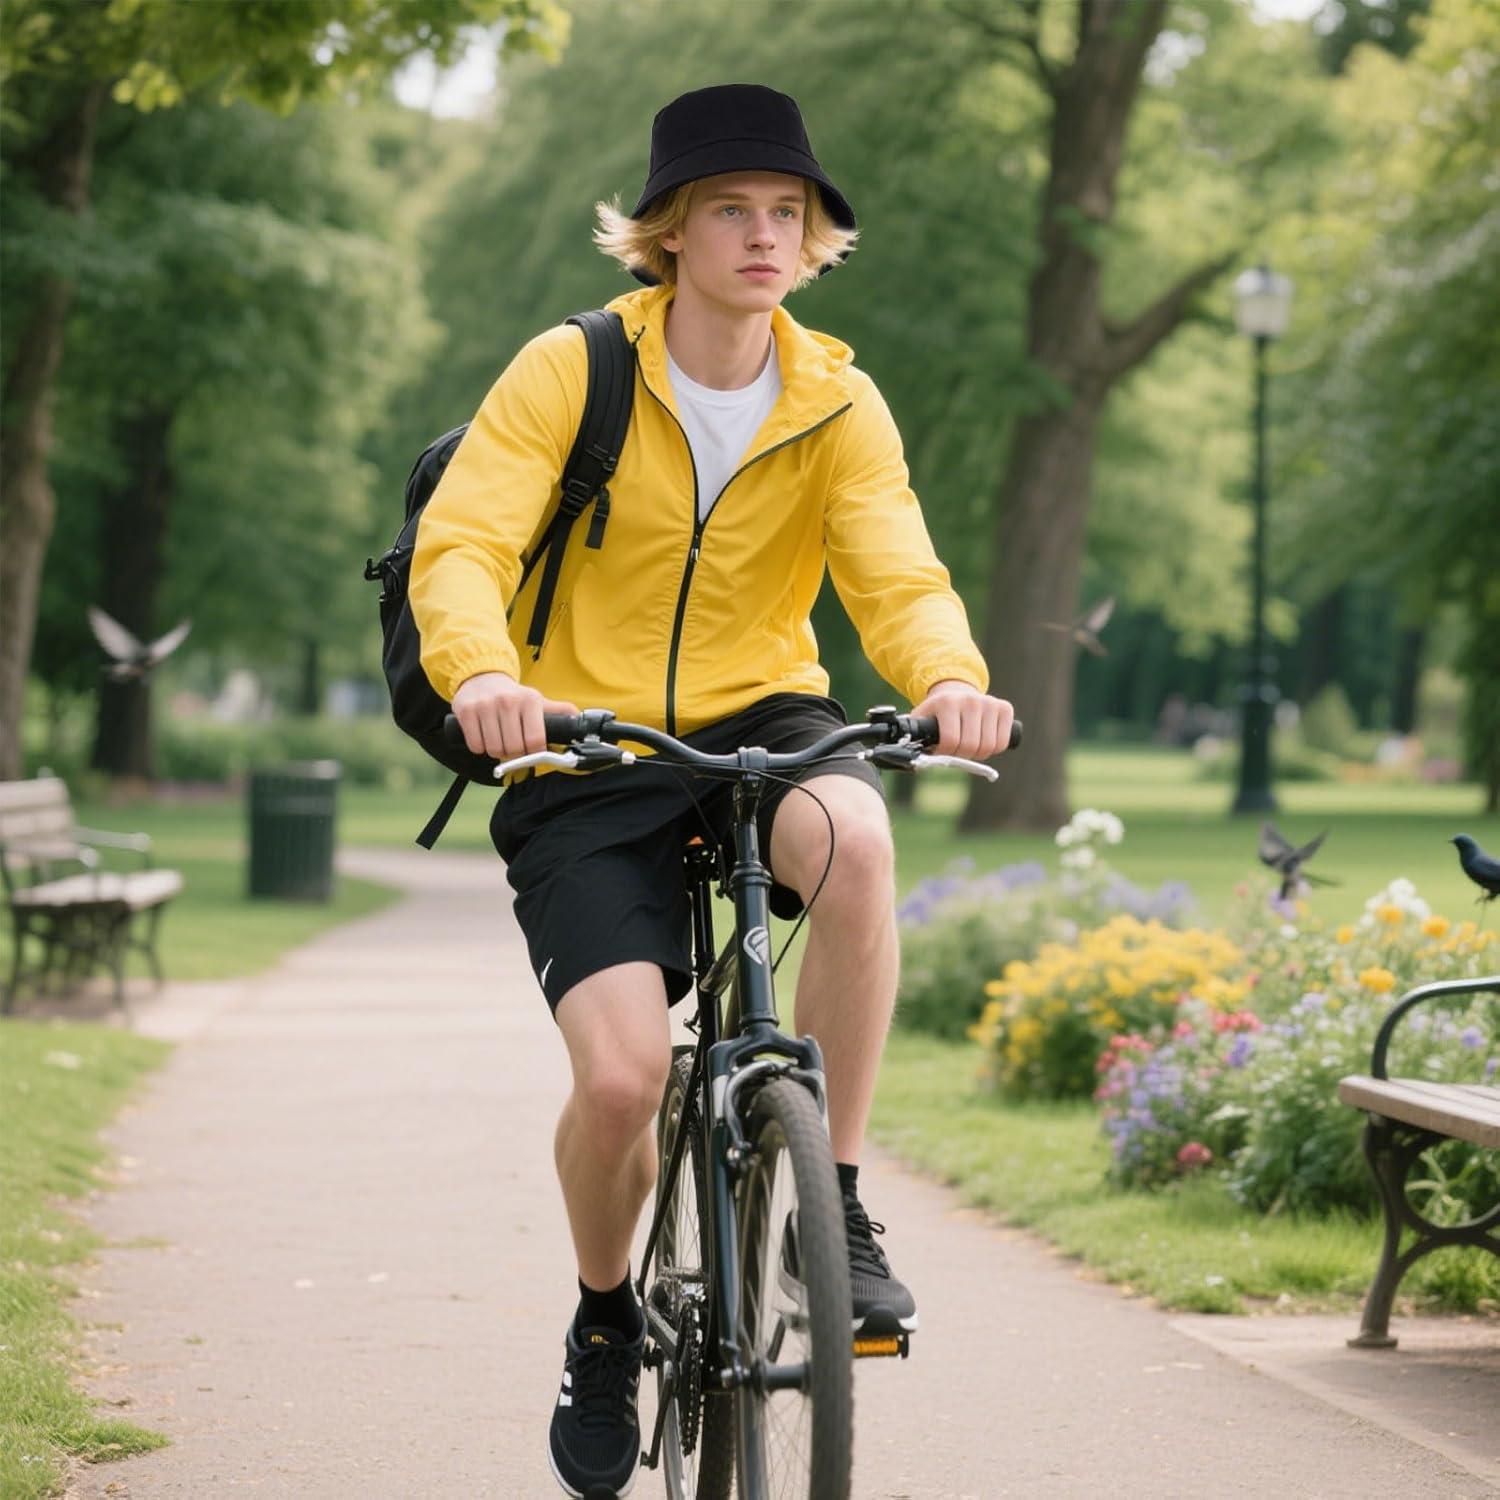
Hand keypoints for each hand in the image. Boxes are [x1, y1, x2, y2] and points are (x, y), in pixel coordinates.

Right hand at [451, 672, 578, 759]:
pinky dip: (479, 747)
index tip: (531, 751)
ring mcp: (485, 706)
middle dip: (514, 753)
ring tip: (498, 739)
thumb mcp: (537, 700)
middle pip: (513, 748)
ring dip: (496, 751)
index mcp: (529, 700)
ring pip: (494, 749)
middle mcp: (508, 701)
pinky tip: (484, 736)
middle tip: (512, 745)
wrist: (481, 676)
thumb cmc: (512, 695)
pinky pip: (475, 745)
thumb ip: (558, 712)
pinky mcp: (466, 711)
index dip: (534, 752)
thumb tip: (579, 719)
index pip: (535, 740)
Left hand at [909, 679, 1013, 759]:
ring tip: (968, 744)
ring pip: (989, 746)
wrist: (955, 692)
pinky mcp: (1004, 708)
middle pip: (971, 746)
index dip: (946, 753)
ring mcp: (989, 703)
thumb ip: (913, 737)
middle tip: (956, 750)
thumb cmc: (936, 713)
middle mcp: (970, 700)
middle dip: (962, 755)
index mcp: (947, 703)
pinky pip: (1003, 742)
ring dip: (978, 753)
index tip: (941, 751)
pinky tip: (983, 740)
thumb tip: (906, 758)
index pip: (951, 742)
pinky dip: (994, 748)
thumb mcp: (921, 720)